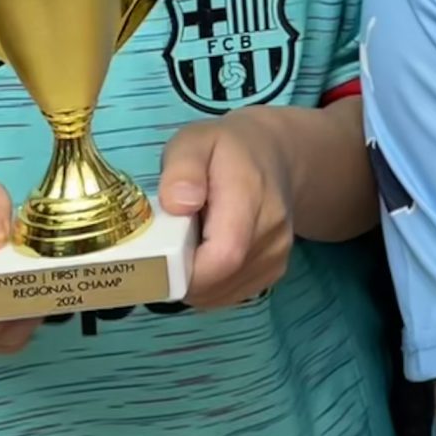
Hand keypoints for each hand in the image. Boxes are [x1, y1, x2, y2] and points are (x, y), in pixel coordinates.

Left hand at [161, 111, 295, 307]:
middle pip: (219, 280)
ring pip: (221, 293)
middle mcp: (273, 234)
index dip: (184, 268)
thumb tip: (178, 204)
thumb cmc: (226, 148)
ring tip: (185, 245)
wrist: (273, 156)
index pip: (224, 256)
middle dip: (179, 274)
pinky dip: (206, 285)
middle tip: (163, 246)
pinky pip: (228, 295)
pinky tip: (202, 254)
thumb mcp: (195, 141)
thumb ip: (183, 168)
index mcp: (252, 197)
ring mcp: (277, 256)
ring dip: (192, 281)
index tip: (158, 253)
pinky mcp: (273, 271)